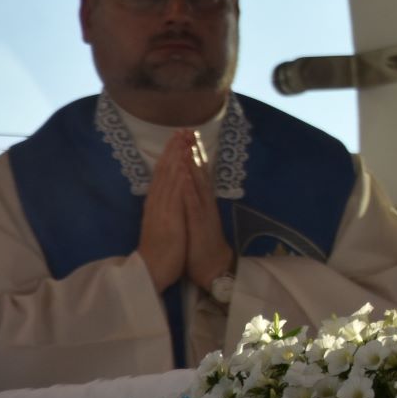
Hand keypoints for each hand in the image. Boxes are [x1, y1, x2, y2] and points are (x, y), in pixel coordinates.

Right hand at [136, 132, 190, 292]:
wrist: (151, 271)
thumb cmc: (159, 250)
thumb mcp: (161, 222)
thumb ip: (161, 207)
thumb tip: (163, 193)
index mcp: (156, 204)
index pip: (162, 174)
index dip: (169, 155)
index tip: (177, 138)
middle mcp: (157, 203)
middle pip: (164, 171)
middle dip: (173, 150)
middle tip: (181, 130)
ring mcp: (161, 209)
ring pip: (169, 178)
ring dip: (176, 158)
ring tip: (183, 140)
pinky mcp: (168, 218)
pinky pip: (173, 195)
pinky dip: (178, 178)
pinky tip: (182, 166)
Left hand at [183, 135, 234, 291]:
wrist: (212, 266)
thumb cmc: (200, 242)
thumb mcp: (194, 216)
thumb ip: (192, 200)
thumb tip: (186, 183)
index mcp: (199, 200)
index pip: (195, 172)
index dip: (190, 153)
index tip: (184, 135)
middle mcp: (203, 201)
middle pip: (198, 172)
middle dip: (193, 151)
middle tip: (189, 131)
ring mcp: (203, 211)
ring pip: (197, 184)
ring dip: (192, 164)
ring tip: (187, 146)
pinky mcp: (200, 223)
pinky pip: (193, 204)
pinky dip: (189, 189)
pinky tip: (185, 176)